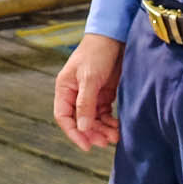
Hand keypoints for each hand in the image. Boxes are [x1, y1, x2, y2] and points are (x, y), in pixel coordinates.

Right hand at [53, 33, 125, 150]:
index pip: (64, 117)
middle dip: (92, 133)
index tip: (86, 146)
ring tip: (116, 136)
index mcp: (65, 89)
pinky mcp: (104, 94)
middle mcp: (75, 94)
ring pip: (93, 120)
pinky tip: (118, 127)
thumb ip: (85, 104)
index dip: (73, 133)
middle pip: (80, 121)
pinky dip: (111, 122)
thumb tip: (82, 128)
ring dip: (103, 129)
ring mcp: (90, 95)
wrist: (114, 38)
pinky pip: (105, 114)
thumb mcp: (89, 78)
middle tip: (105, 142)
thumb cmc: (96, 53)